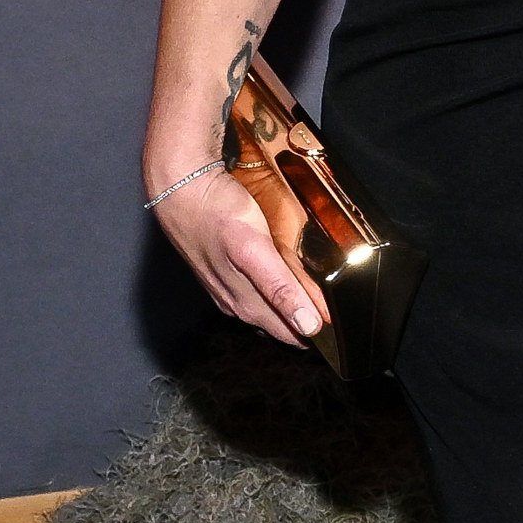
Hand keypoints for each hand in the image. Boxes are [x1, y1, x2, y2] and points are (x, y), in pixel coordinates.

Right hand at [151, 170, 329, 346]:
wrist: (181, 188)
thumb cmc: (214, 213)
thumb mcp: (254, 250)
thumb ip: (280, 288)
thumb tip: (307, 324)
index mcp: (246, 303)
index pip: (291, 334)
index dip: (318, 332)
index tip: (342, 324)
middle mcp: (236, 302)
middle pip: (281, 324)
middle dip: (308, 321)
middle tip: (336, 311)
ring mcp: (227, 288)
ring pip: (268, 308)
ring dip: (292, 307)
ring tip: (318, 299)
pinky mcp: (222, 273)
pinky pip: (256, 291)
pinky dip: (275, 291)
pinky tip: (284, 280)